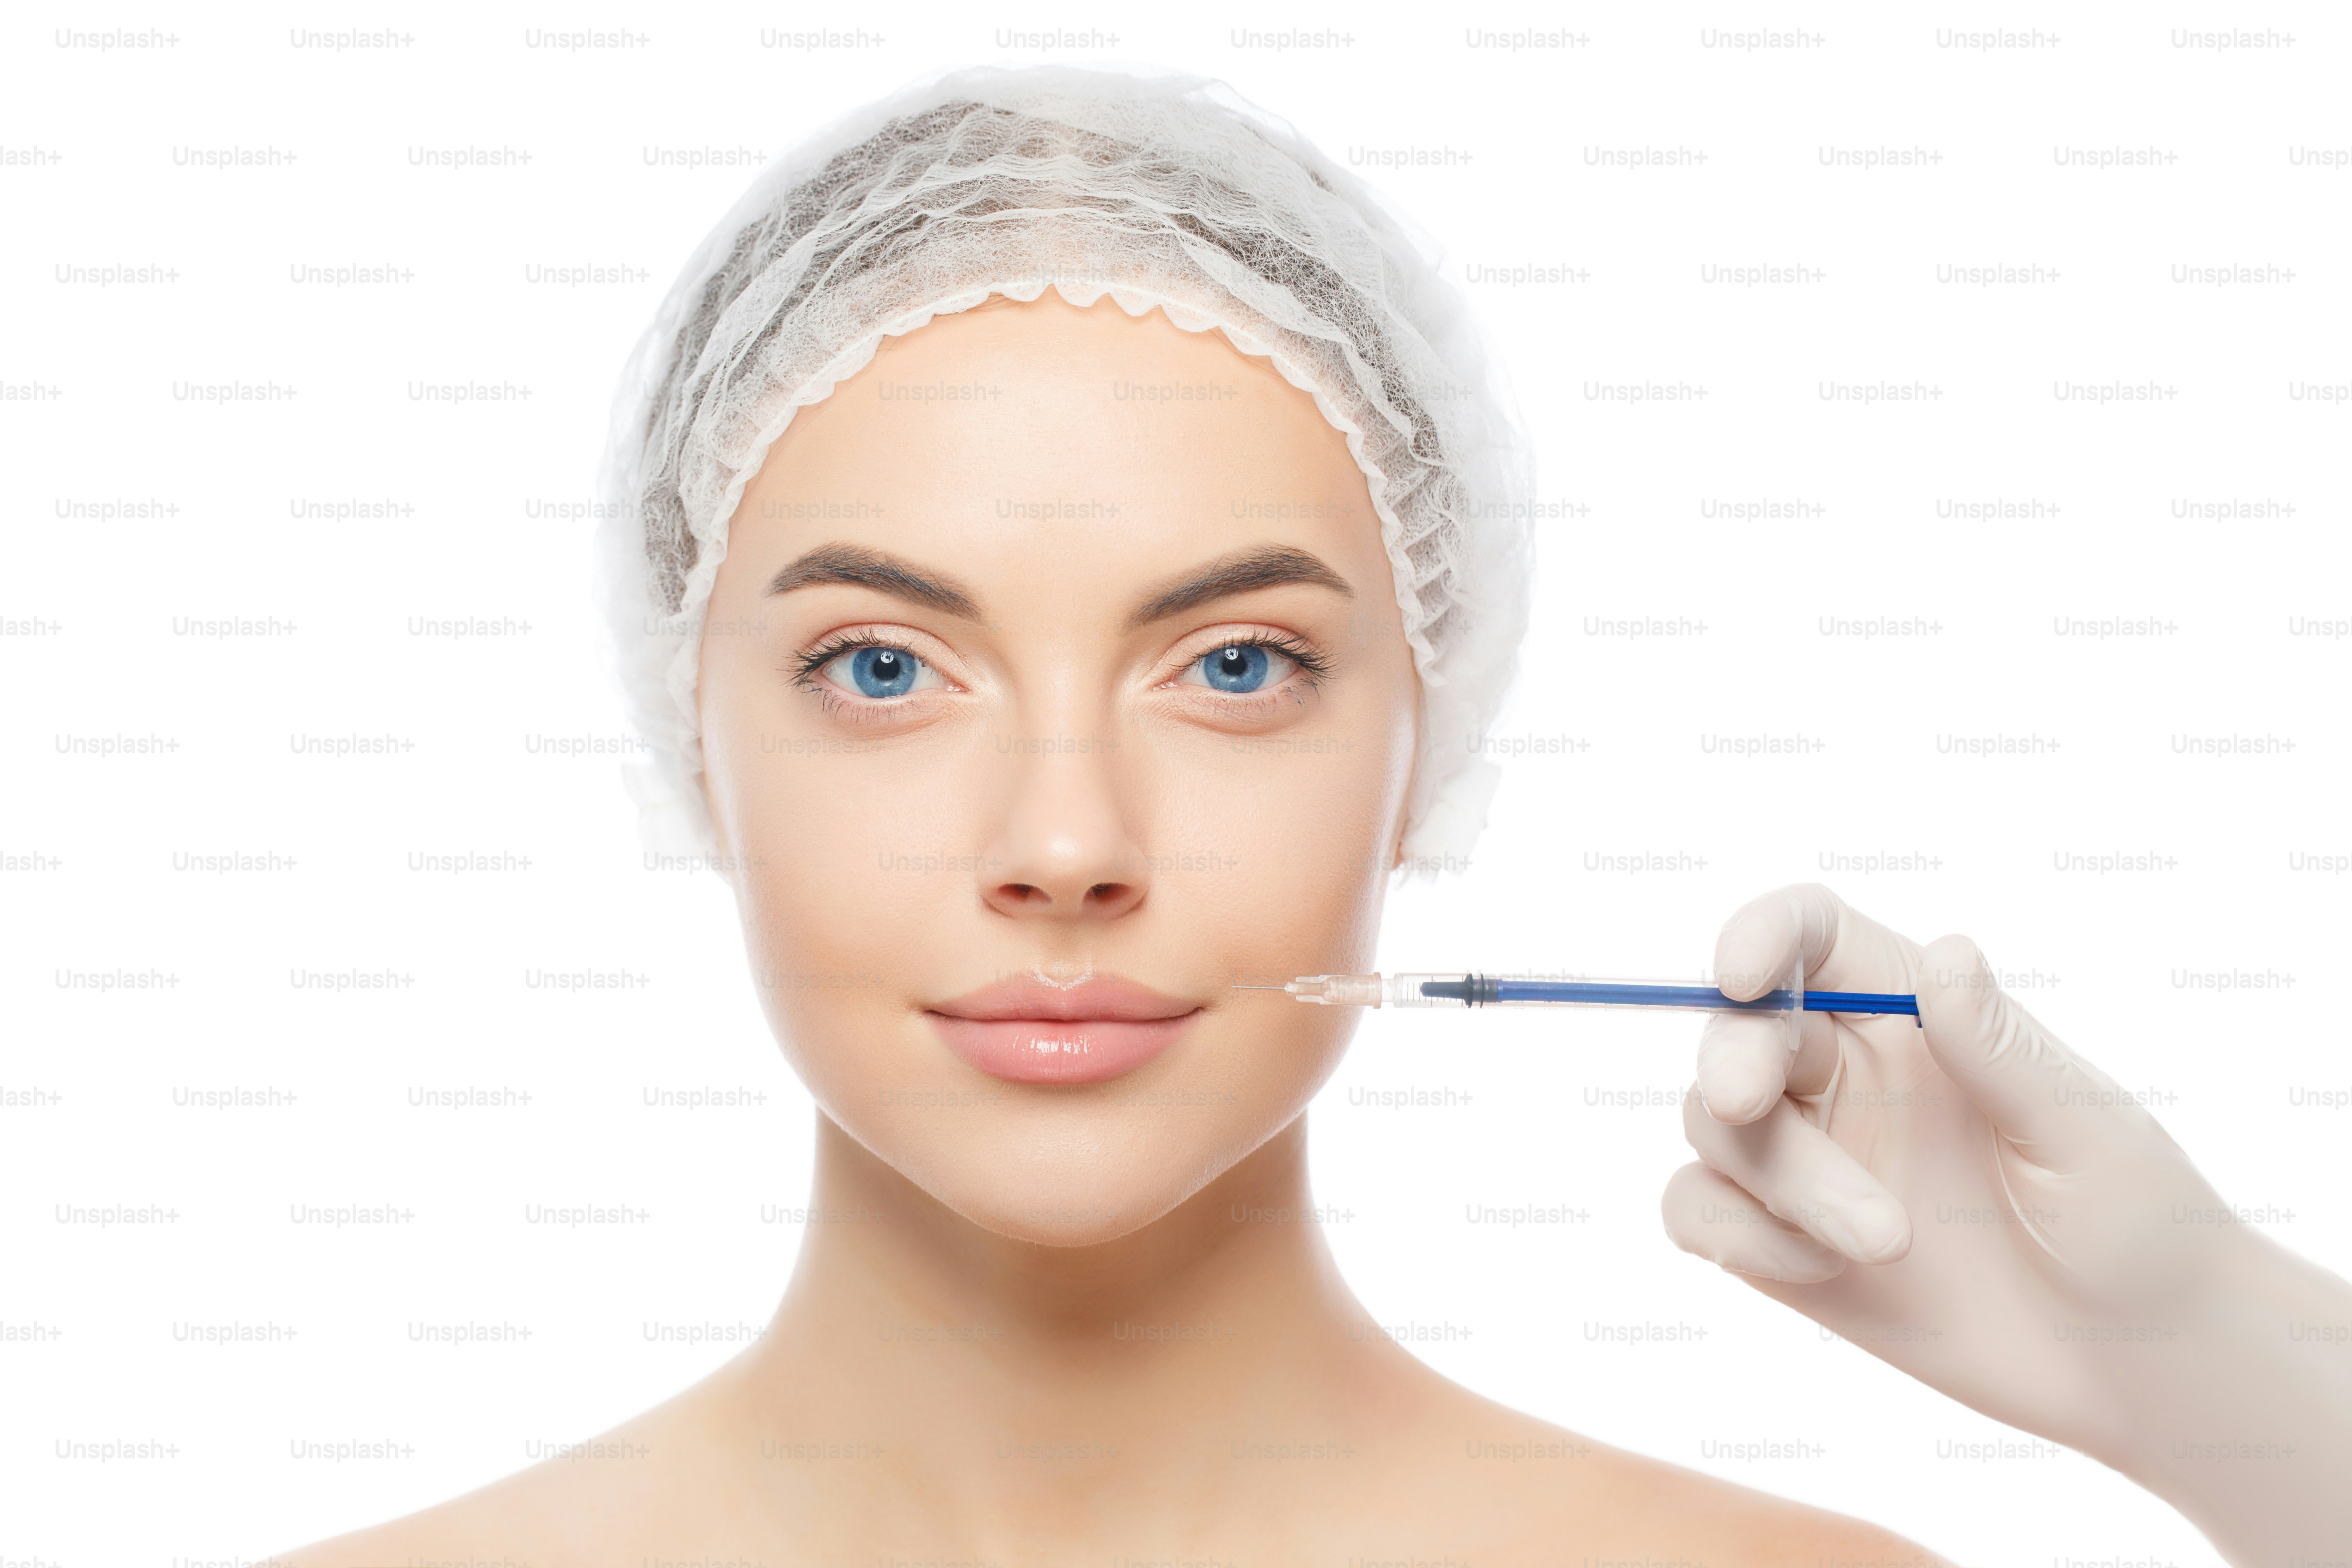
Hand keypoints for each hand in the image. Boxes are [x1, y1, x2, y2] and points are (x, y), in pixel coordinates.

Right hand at [1659, 884, 2351, 1564]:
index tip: (1740, 971)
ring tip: (1885, 1243)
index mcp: (1914, 1019)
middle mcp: (1847, 1074)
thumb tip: (1946, 953)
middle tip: (1746, 1102)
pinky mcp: (1778, 1242)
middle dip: (1732, 1059)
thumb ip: (2000, 1050)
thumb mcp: (2087, 1134)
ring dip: (1781, 1178)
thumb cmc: (2140, 1230)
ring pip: (1717, 1126)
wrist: (2137, 1368)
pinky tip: (1823, 1272)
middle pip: (1741, 1030)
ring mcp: (1809, 1158)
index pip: (1813, 940)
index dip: (1762, 934)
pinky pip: (1698, 1208)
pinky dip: (1738, 1234)